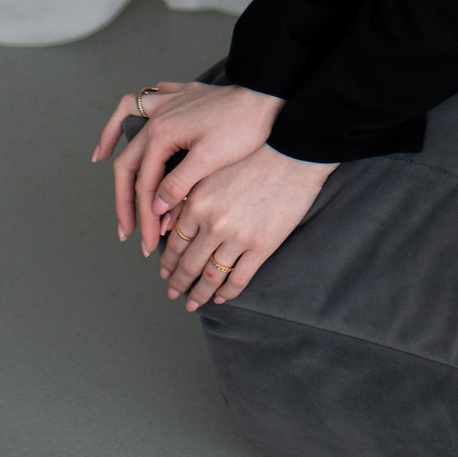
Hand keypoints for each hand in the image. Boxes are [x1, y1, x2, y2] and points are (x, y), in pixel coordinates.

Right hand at [93, 79, 282, 253]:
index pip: (145, 185)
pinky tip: (132, 121)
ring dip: (113, 140)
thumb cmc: (244, 126)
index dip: (145, 218)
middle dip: (125, 200)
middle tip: (127, 231)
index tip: (149, 243)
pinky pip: (147, 100)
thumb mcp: (210, 159)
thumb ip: (178, 184)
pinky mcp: (183, 96)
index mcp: (162, 133)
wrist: (267, 96)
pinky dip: (133, 111)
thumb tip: (154, 207)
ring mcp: (168, 103)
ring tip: (99, 160)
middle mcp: (158, 116)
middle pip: (129, 162)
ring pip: (129, 122)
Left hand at [156, 146, 335, 311]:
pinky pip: (239, 278)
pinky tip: (222, 297)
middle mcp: (213, 224)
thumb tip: (169, 224)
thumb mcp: (212, 170)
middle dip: (178, 282)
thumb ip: (188, 197)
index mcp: (198, 204)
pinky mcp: (262, 246)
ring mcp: (238, 237)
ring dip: (200, 293)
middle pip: (189, 264)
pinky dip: (228, 292)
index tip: (164, 273)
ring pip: (211, 276)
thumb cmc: (252, 155)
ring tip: (193, 302)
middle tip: (173, 292)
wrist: (293, 153)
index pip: (175, 243)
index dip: (168, 262)